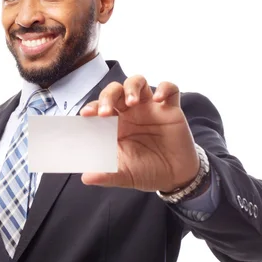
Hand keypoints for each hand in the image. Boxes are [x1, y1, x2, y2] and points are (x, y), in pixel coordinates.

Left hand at [80, 76, 199, 191]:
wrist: (175, 177)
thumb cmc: (146, 172)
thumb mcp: (124, 176)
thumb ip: (106, 175)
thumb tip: (85, 178)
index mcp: (115, 125)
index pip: (99, 107)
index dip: (92, 107)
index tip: (86, 115)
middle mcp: (130, 113)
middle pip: (115, 90)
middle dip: (108, 96)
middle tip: (106, 112)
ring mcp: (150, 108)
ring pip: (138, 82)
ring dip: (132, 87)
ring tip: (131, 101)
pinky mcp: (171, 109)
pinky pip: (170, 89)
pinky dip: (164, 88)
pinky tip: (159, 99)